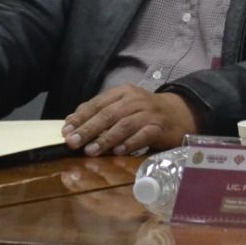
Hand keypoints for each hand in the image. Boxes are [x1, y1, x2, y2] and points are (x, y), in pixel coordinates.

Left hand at [62, 86, 199, 156]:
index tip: (66, 131)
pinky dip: (130, 143)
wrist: (180, 113)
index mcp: (123, 93)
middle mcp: (136, 100)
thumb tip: (72, 124)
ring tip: (91, 151)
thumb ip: (100, 112)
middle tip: (73, 142)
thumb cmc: (145, 112)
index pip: (97, 103)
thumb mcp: (123, 106)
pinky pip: (144, 135)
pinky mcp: (160, 127)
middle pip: (108, 114)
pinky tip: (118, 151)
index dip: (81, 117)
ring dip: (106, 138)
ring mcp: (149, 113)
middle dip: (89, 129)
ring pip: (125, 124)